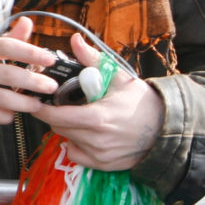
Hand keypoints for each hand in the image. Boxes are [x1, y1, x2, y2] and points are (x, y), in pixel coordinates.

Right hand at [0, 16, 56, 127]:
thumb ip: (8, 39)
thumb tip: (27, 22)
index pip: (6, 46)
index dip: (30, 52)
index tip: (50, 59)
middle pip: (8, 73)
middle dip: (34, 81)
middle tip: (51, 86)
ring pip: (2, 98)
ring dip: (24, 102)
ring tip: (38, 104)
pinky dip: (6, 116)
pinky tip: (12, 114)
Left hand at [32, 33, 165, 171]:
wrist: (166, 127)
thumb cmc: (140, 101)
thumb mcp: (118, 77)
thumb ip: (92, 59)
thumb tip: (75, 39)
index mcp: (97, 118)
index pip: (56, 117)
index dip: (43, 108)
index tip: (38, 100)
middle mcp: (97, 140)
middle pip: (58, 128)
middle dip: (56, 116)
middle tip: (64, 105)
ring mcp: (100, 155)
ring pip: (67, 140)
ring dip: (68, 129)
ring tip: (80, 117)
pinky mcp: (104, 165)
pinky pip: (77, 155)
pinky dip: (77, 144)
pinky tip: (88, 133)